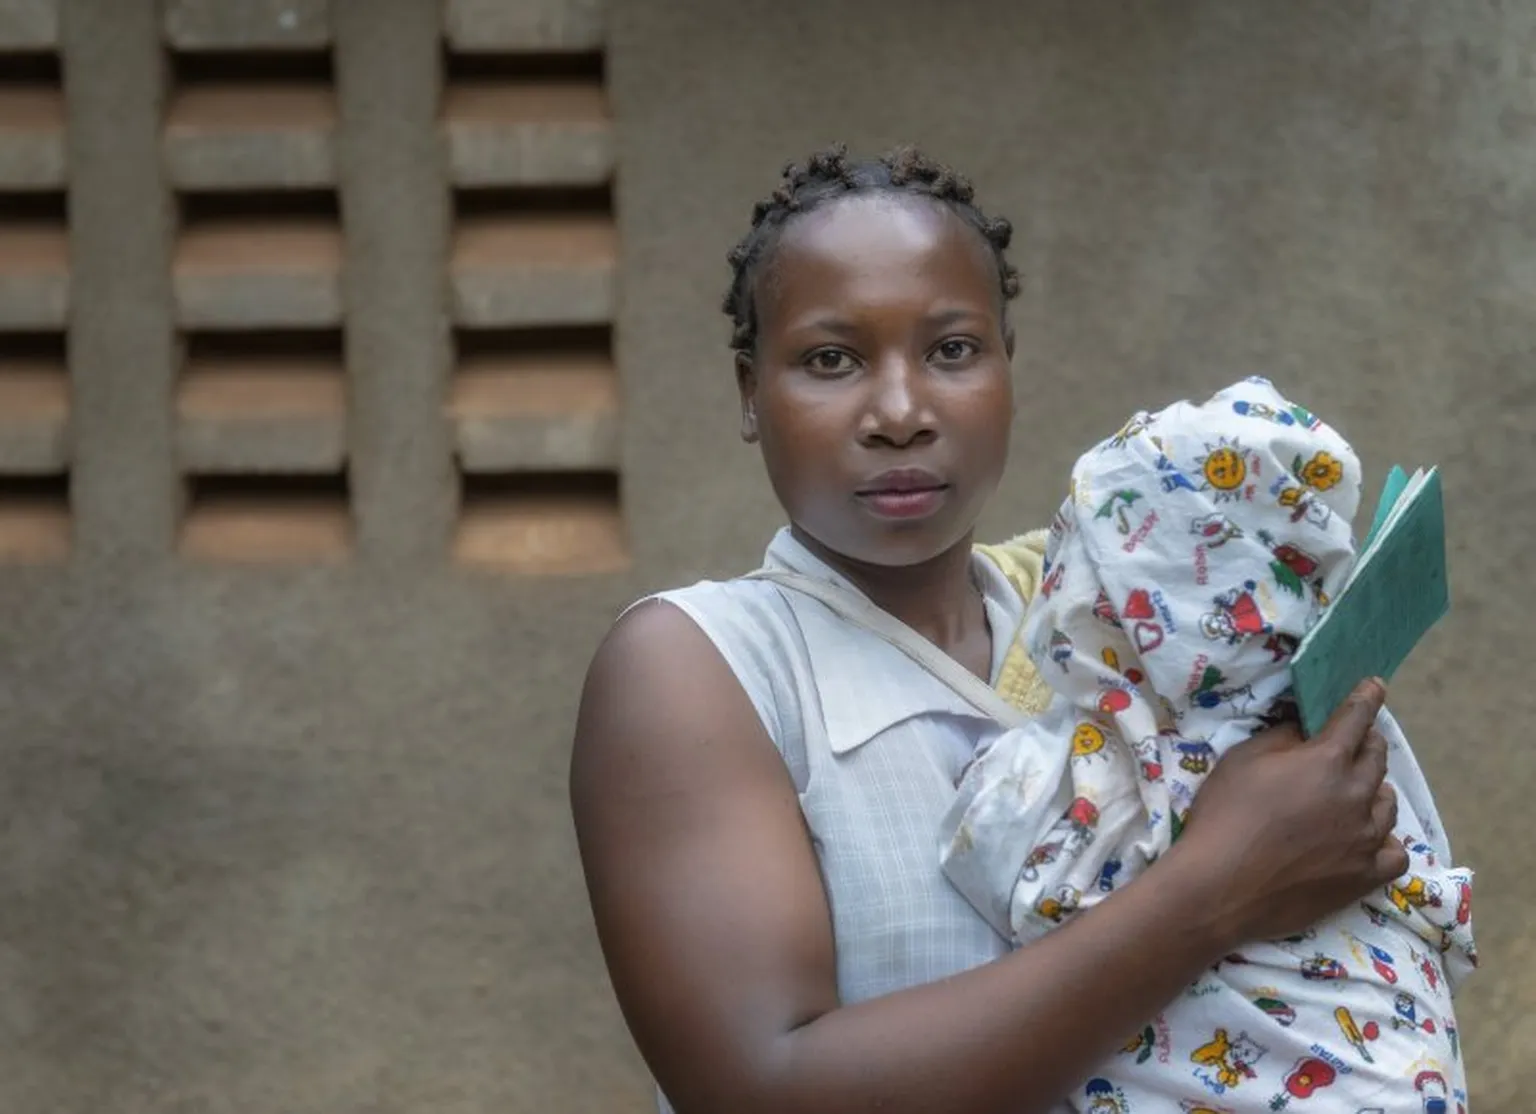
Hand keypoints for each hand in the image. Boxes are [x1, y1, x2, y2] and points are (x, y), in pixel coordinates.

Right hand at [1175, 678, 1408, 944]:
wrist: (1219, 886)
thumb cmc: (1224, 815)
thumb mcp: (1241, 760)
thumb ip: (1281, 738)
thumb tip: (1304, 732)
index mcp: (1327, 760)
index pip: (1357, 717)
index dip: (1367, 697)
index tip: (1375, 685)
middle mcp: (1357, 795)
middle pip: (1377, 757)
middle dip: (1367, 742)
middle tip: (1353, 741)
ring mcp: (1366, 839)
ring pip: (1388, 803)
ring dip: (1374, 789)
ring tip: (1355, 793)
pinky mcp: (1365, 876)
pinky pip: (1395, 852)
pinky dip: (1384, 840)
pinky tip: (1368, 839)